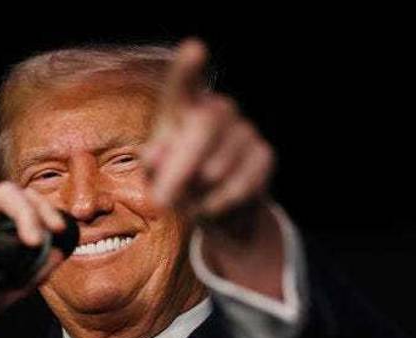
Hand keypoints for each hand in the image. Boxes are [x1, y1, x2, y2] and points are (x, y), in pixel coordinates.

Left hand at [143, 38, 284, 299]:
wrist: (218, 211)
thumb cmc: (178, 185)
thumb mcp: (155, 176)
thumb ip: (151, 164)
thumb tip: (155, 153)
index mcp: (184, 109)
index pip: (182, 86)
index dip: (188, 70)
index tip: (195, 49)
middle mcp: (217, 111)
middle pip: (205, 126)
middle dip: (181, 167)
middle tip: (161, 201)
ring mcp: (244, 130)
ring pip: (217, 166)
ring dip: (196, 195)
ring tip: (191, 201)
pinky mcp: (264, 155)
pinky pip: (238, 186)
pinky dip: (217, 205)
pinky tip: (212, 205)